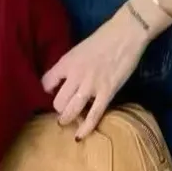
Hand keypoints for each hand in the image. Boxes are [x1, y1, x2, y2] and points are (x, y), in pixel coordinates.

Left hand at [41, 8, 150, 138]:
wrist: (125, 34)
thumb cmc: (103, 39)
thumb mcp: (79, 50)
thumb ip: (70, 66)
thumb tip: (64, 81)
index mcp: (66, 62)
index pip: (46, 83)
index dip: (46, 92)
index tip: (51, 95)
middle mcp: (75, 75)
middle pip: (57, 102)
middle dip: (58, 109)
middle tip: (63, 110)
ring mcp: (91, 86)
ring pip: (71, 111)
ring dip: (67, 119)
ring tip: (66, 122)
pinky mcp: (106, 93)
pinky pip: (93, 116)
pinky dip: (85, 128)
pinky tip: (79, 136)